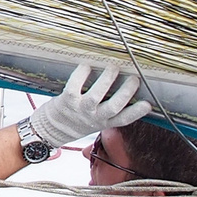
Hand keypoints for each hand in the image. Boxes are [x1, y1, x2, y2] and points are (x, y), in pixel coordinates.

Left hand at [26, 64, 152, 150]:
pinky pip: (75, 84)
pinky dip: (82, 73)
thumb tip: (127, 93)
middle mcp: (93, 117)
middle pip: (114, 106)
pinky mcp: (66, 100)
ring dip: (107, 79)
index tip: (148, 104)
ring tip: (114, 67)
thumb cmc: (74, 123)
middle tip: (134, 78)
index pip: (123, 120)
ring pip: (96, 95)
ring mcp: (80, 109)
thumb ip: (108, 112)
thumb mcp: (94, 123)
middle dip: (126, 92)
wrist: (48, 131)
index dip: (136, 113)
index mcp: (103, 123)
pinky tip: (87, 64)